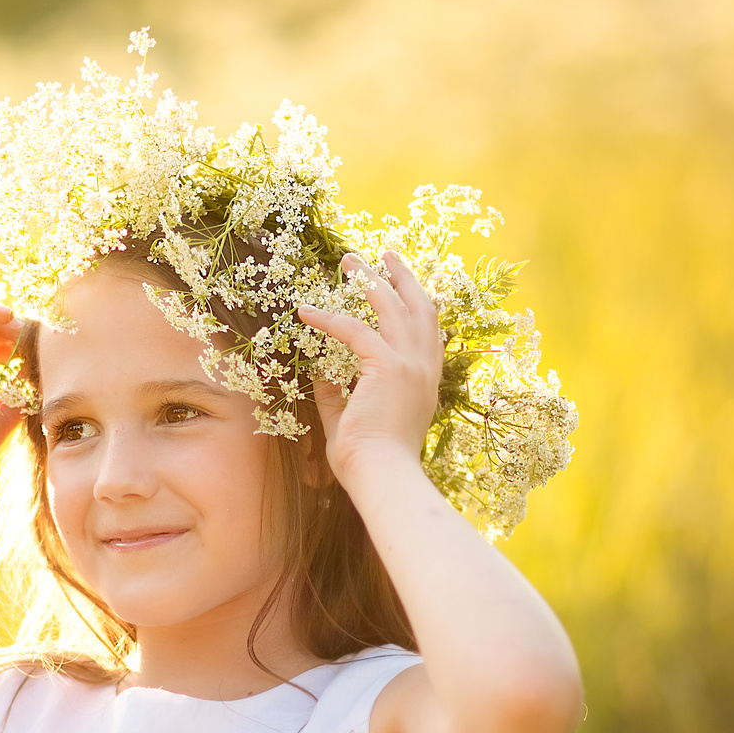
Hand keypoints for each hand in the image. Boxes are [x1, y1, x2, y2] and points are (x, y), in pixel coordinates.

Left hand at [295, 249, 442, 488]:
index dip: (415, 306)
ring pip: (394, 307)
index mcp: (424, 383)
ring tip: (349, 260)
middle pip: (421, 309)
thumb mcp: (351, 419)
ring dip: (371, 279)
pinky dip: (329, 318)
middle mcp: (425, 370)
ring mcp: (411, 366)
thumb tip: (321, 370)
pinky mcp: (389, 367)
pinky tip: (306, 311)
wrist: (382, 477)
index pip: (427, 335)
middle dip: (402, 278)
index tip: (399, 287)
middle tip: (384, 255)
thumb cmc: (368, 461)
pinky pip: (355, 331)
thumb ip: (338, 393)